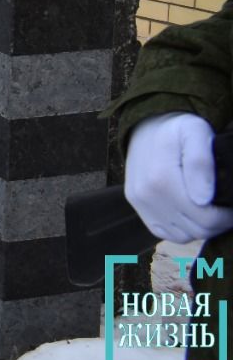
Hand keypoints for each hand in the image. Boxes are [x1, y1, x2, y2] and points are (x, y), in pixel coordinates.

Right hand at [125, 112, 232, 242]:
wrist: (146, 124)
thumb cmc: (176, 128)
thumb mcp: (196, 133)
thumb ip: (201, 163)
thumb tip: (203, 199)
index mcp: (162, 179)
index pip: (205, 218)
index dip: (226, 217)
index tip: (231, 206)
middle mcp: (147, 195)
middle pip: (195, 229)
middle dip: (216, 223)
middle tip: (224, 209)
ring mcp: (139, 201)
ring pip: (181, 235)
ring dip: (199, 227)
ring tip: (208, 210)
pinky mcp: (135, 204)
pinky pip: (162, 232)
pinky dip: (180, 229)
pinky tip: (188, 214)